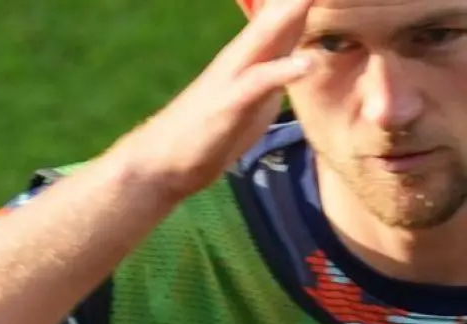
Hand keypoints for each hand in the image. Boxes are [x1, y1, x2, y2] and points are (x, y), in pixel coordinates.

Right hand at [112, 0, 313, 200]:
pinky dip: (282, 71)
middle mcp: (243, 55)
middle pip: (281, 11)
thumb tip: (300, 54)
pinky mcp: (229, 105)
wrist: (162, 160)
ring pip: (268, 36)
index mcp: (254, 52)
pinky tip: (306, 63)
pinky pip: (258, 84)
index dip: (307, 0)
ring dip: (294, 12)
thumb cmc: (207, 130)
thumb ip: (277, 69)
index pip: (290, 11)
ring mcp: (233, 78)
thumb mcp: (254, 94)